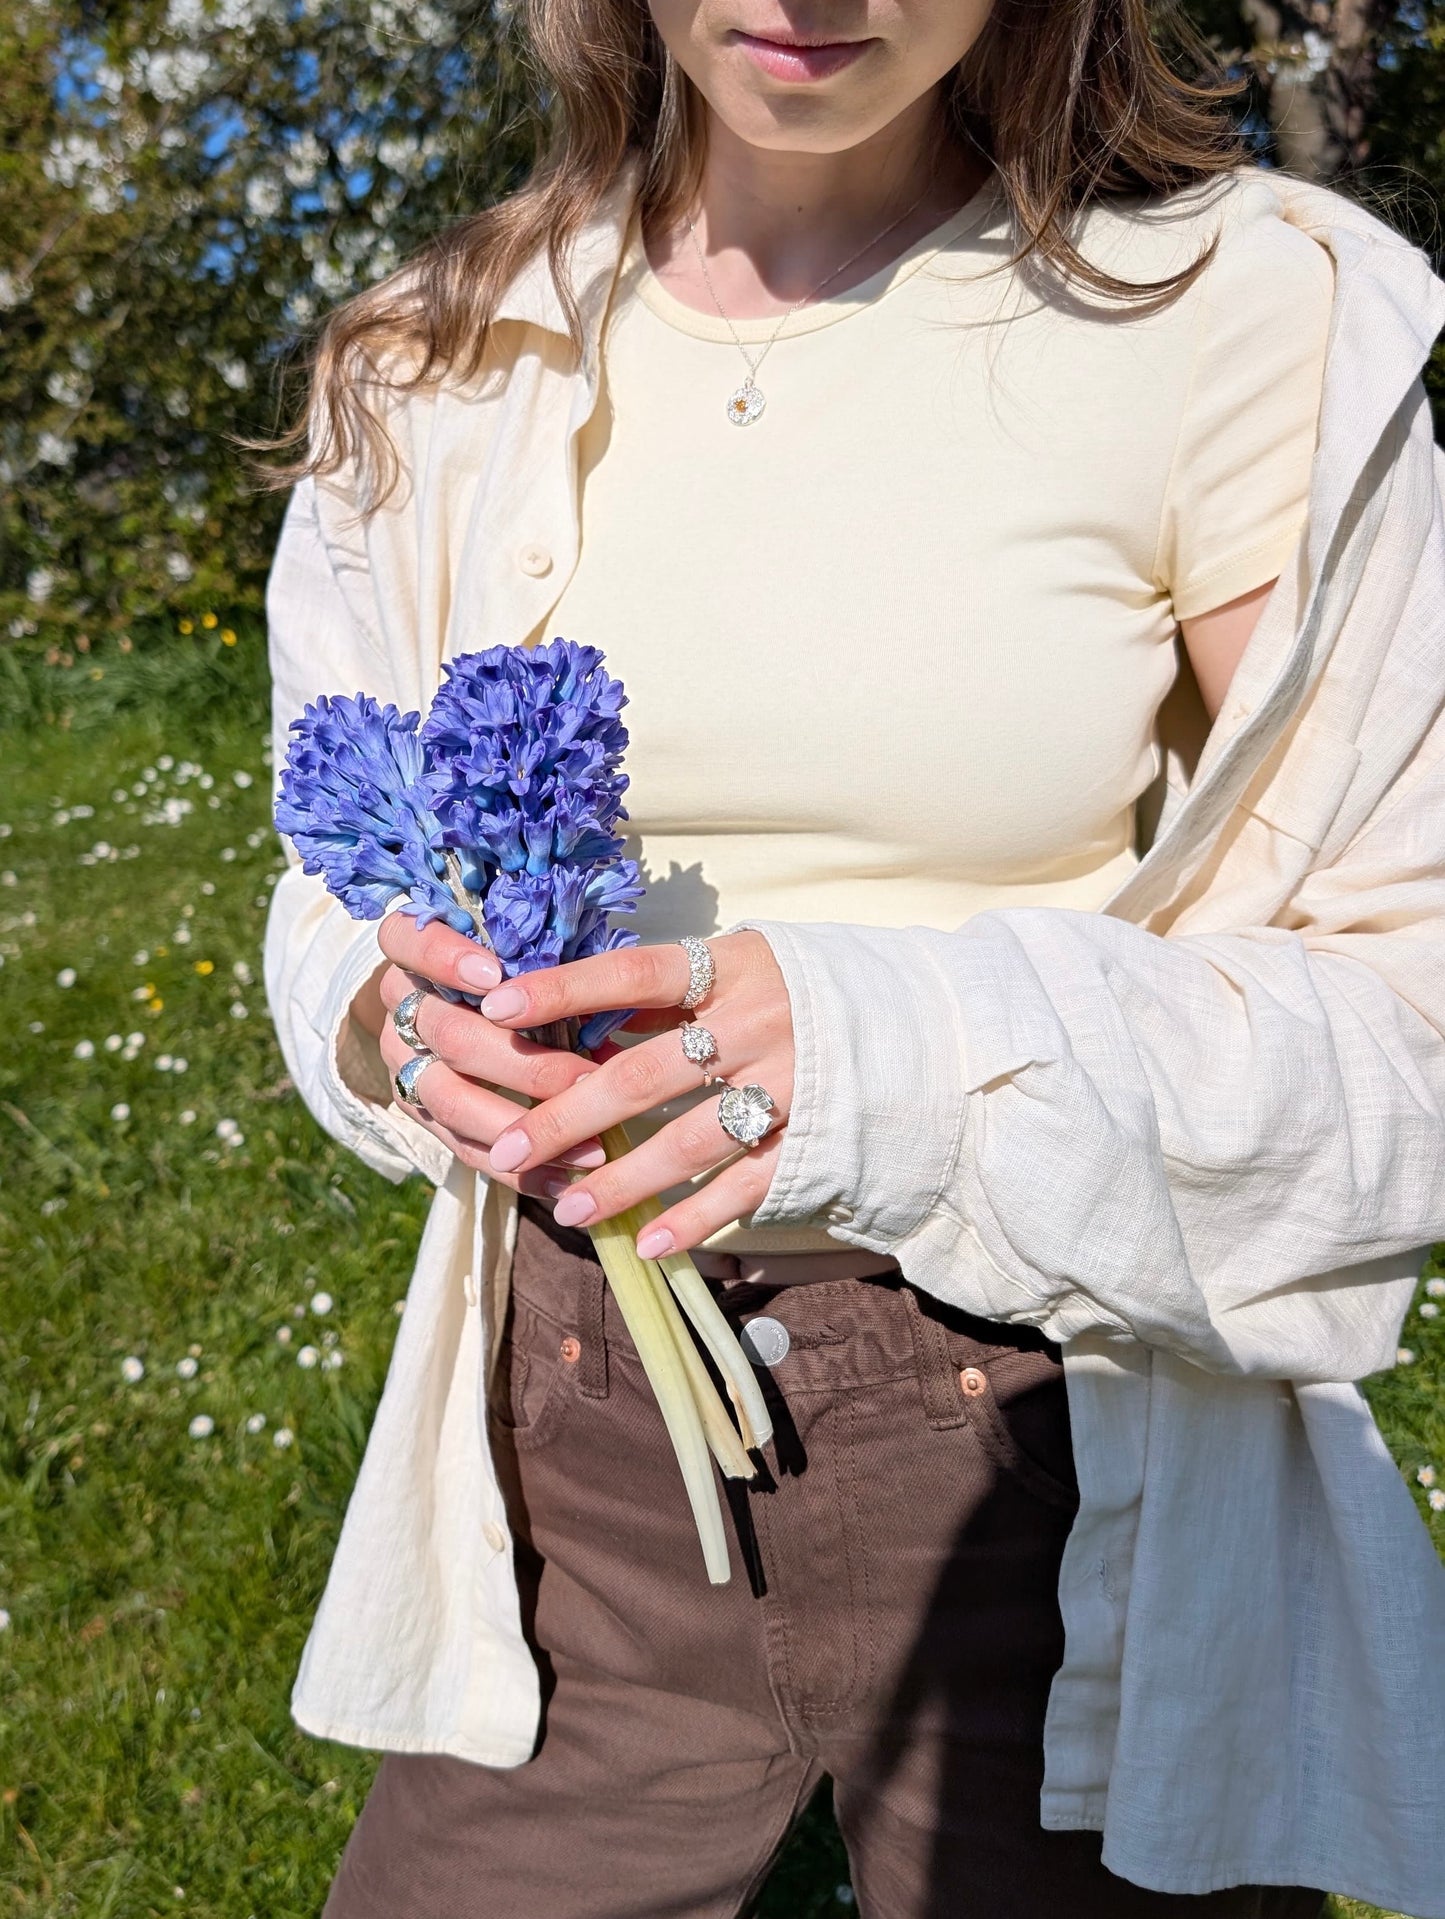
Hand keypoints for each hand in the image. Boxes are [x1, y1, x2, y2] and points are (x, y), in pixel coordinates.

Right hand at [373, 913, 613, 1197]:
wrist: (470, 1004)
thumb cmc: (521, 964)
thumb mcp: (533, 950)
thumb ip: (552, 960)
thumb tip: (612, 1001)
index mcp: (414, 951)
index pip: (408, 941)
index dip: (446, 958)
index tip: (495, 975)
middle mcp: (401, 1009)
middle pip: (448, 1035)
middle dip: (522, 1062)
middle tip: (590, 1081)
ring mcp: (404, 1066)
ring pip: (451, 1100)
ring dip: (524, 1125)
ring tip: (591, 1147)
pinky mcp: (421, 1115)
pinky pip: (464, 1148)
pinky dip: (518, 1170)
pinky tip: (567, 1179)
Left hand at [474, 930, 793, 1258]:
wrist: (922, 1028)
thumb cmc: (809, 993)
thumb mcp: (744, 967)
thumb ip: (670, 995)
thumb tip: (579, 1019)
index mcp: (733, 968)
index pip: (632, 974)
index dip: (563, 989)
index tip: (496, 1008)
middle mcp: (759, 1024)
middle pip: (643, 1075)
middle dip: (567, 1116)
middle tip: (509, 1149)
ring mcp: (790, 1086)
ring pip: (687, 1143)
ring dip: (620, 1182)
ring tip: (566, 1207)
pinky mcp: (815, 1140)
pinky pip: (744, 1188)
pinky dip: (694, 1220)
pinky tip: (649, 1244)